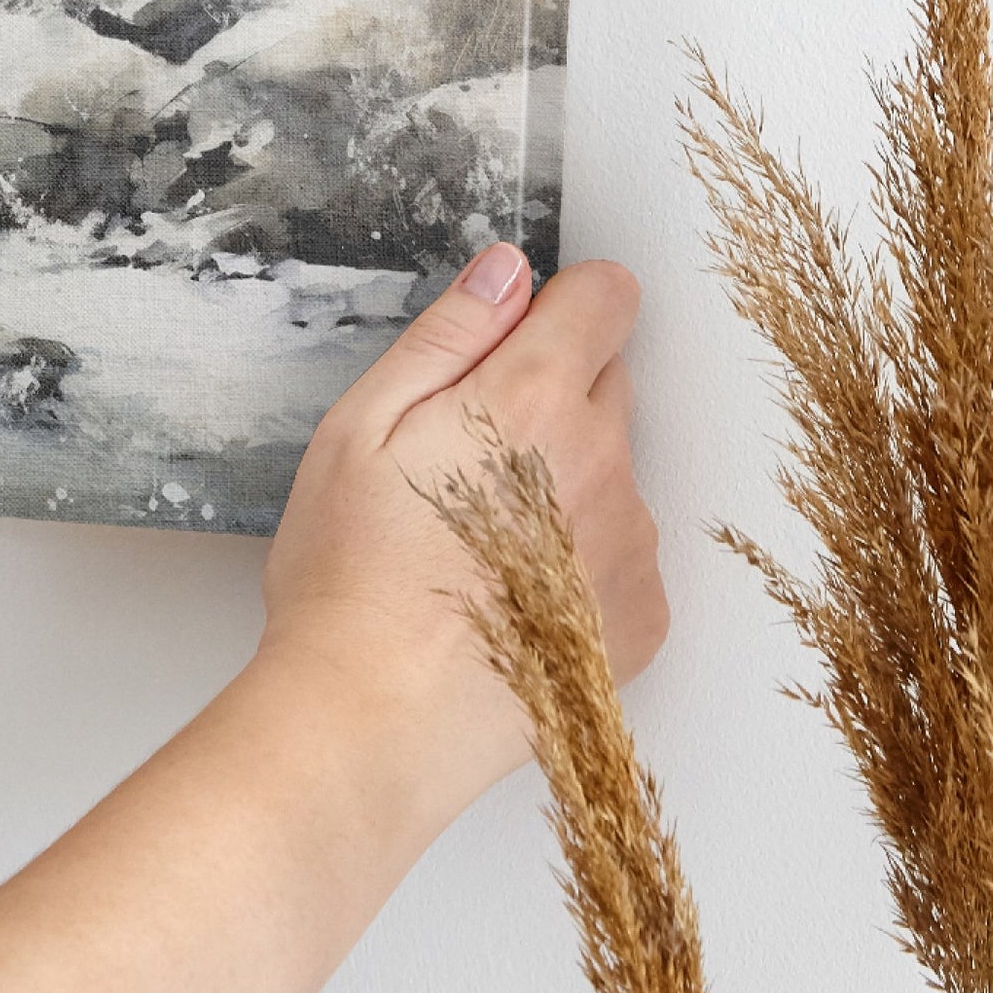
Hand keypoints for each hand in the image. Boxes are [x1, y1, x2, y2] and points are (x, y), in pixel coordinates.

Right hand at [258, 246, 667, 828]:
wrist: (373, 721)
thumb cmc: (350, 576)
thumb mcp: (361, 426)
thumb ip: (448, 335)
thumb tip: (508, 270)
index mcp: (533, 399)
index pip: (607, 297)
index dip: (559, 304)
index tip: (513, 340)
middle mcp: (604, 463)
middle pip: (608, 382)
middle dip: (549, 395)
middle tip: (463, 456)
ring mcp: (631, 545)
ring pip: (612, 470)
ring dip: (565, 481)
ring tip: (476, 541)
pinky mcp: (641, 618)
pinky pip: (622, 552)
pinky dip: (579, 560)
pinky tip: (509, 595)